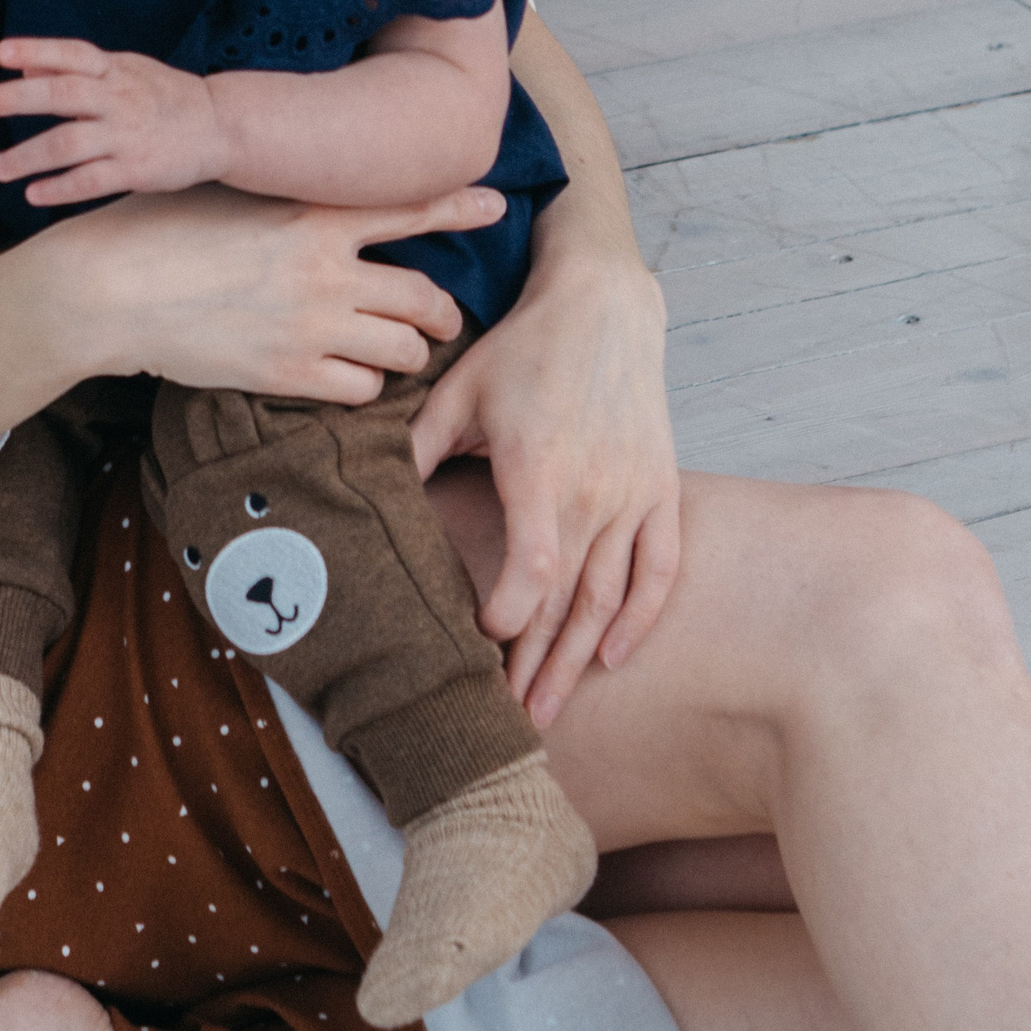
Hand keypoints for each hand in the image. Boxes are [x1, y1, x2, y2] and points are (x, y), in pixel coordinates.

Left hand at [0, 39, 222, 203]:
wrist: (219, 125)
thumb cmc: (163, 95)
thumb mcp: (126, 70)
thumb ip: (78, 69)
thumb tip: (25, 66)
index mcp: (115, 70)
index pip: (71, 54)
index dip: (36, 49)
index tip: (1, 52)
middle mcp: (118, 98)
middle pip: (62, 94)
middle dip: (19, 99)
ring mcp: (127, 135)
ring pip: (70, 144)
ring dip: (29, 156)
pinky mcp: (136, 169)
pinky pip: (91, 180)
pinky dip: (60, 188)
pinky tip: (33, 194)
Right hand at [51, 184, 502, 403]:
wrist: (110, 286)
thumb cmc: (159, 228)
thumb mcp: (232, 194)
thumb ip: (287, 200)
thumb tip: (320, 201)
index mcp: (312, 214)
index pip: (408, 208)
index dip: (459, 206)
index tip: (495, 203)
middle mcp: (324, 270)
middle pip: (425, 298)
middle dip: (441, 313)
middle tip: (436, 319)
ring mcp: (309, 325)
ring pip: (404, 351)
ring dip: (405, 353)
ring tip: (392, 352)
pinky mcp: (286, 374)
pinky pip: (363, 392)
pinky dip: (363, 387)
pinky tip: (345, 376)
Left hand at [412, 250, 678, 726]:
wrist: (603, 306)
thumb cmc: (522, 349)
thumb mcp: (457, 390)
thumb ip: (417, 448)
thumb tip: (370, 494)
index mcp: (537, 466)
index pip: (530, 568)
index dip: (507, 617)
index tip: (478, 645)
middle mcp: (591, 488)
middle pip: (564, 600)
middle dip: (534, 666)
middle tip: (508, 724)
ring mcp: (633, 492)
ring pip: (607, 597)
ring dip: (578, 659)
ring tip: (549, 712)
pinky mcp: (660, 488)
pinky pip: (658, 567)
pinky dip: (640, 616)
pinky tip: (614, 656)